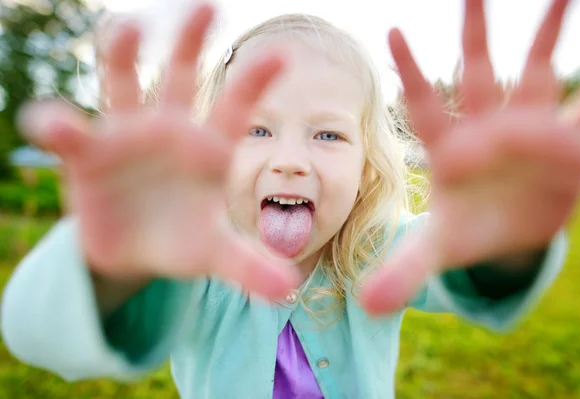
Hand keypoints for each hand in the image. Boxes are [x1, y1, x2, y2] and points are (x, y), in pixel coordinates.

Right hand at [17, 4, 298, 300]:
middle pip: (184, 77)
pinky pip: (71, 132)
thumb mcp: (215, 255)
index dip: (256, 83)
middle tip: (206, 6)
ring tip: (125, 29)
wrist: (133, 251)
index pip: (237, 109)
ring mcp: (127, 134)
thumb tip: (287, 291)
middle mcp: (171, 130)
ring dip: (125, 57)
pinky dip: (58, 125)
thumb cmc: (182, 242)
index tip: (282, 53)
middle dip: (192, 42)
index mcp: (210, 149)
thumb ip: (248, 267)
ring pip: (126, 84)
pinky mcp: (88, 152)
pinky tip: (50, 123)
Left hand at [361, 0, 579, 313]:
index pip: (423, 103)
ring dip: (548, 34)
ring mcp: (530, 130)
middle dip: (475, 29)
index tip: (393, 30)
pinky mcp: (569, 144)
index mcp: (449, 148)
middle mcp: (487, 128)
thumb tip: (370, 307)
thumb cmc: (464, 232)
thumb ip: (405, 272)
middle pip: (477, 70)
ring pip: (536, 72)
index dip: (409, 71)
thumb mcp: (435, 252)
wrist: (506, 238)